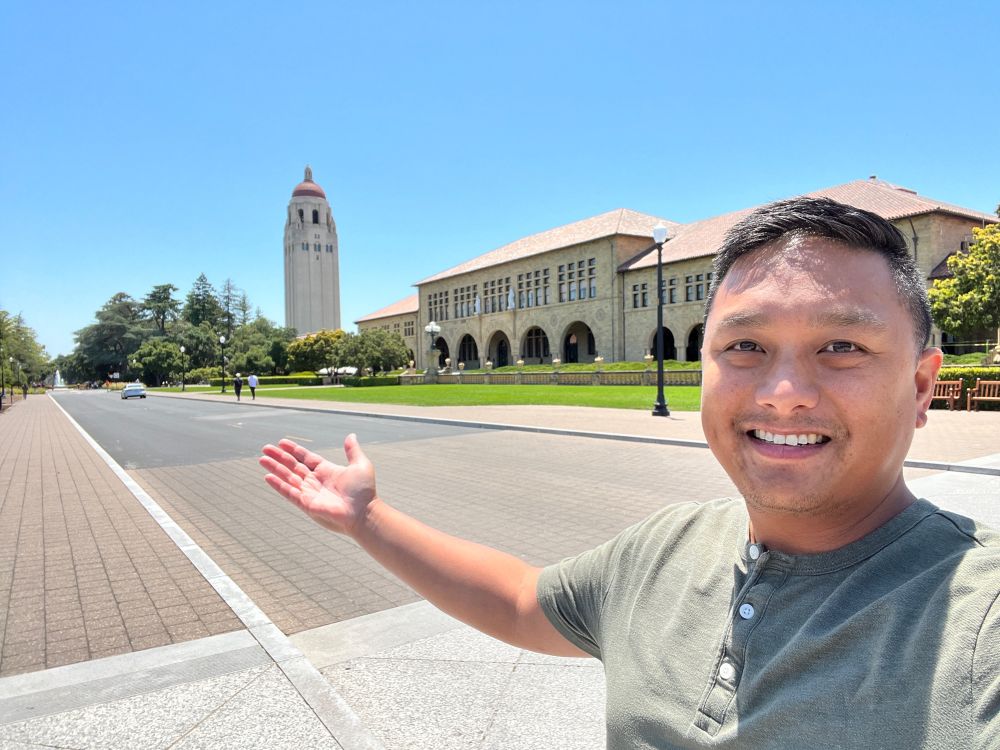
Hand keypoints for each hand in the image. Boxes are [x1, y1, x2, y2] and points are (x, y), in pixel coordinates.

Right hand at [259, 434, 376, 535]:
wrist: (363, 512)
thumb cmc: (364, 492)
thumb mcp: (360, 465)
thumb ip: (352, 450)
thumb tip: (351, 435)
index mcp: (326, 471)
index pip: (306, 458)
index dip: (294, 450)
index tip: (281, 442)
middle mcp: (316, 481)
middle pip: (293, 466)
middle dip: (279, 457)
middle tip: (265, 448)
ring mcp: (309, 492)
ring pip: (288, 477)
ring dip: (275, 468)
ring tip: (262, 459)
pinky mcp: (306, 504)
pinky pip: (289, 492)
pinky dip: (278, 484)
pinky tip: (267, 476)